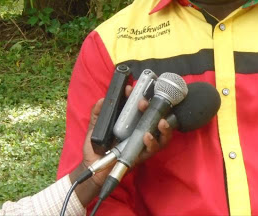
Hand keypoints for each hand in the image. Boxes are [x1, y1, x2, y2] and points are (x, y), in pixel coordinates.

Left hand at [69, 83, 173, 205]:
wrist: (93, 168)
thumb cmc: (96, 147)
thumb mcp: (95, 127)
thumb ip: (97, 113)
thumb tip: (103, 100)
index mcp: (132, 122)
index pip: (142, 106)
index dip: (142, 95)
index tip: (133, 88)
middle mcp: (141, 130)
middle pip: (156, 118)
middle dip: (155, 109)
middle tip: (144, 103)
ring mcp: (144, 144)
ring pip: (162, 135)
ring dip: (164, 128)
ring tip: (161, 122)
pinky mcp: (142, 156)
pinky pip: (152, 149)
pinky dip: (152, 142)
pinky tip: (147, 136)